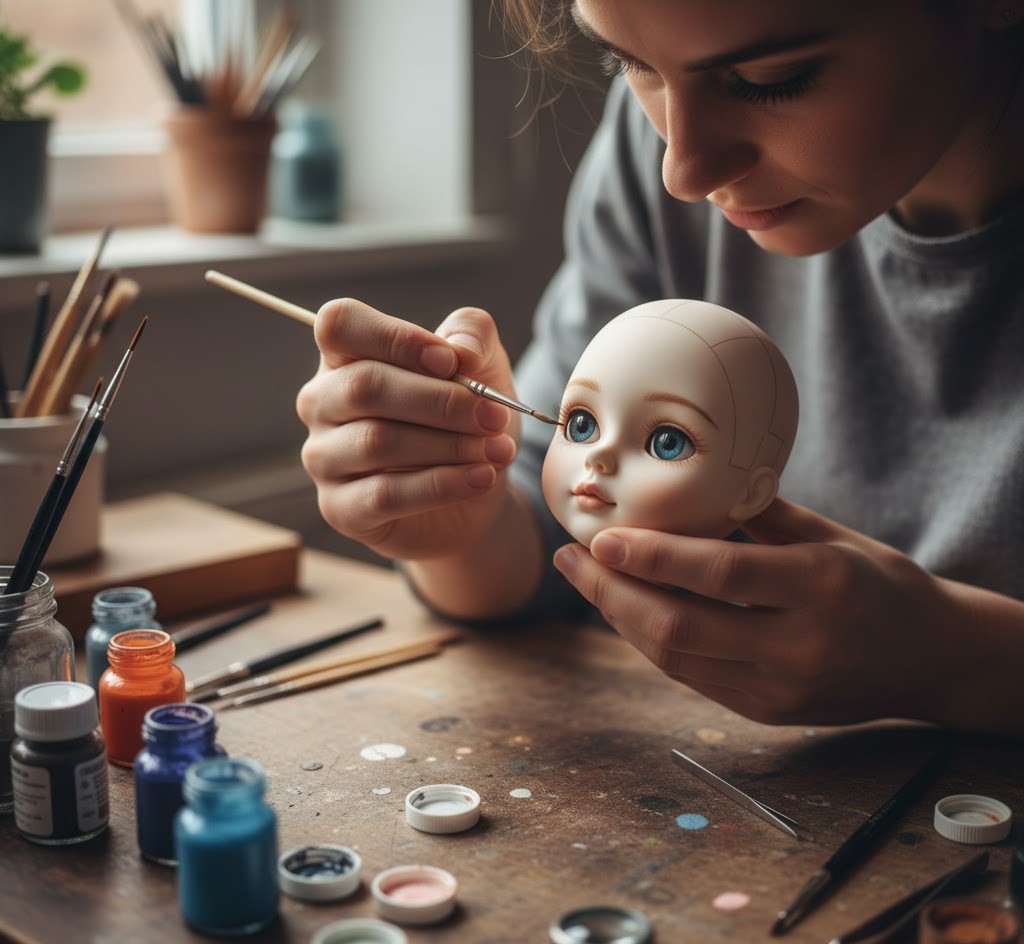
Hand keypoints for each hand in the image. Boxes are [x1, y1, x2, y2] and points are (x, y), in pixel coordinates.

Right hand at [296, 297, 518, 560]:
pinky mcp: (339, 508)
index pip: (339, 325)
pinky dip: (442, 485)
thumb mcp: (482, 364)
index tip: (450, 362)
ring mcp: (323, 457)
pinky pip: (384, 495)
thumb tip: (460, 350)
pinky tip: (482, 478)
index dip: (396, 338)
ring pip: (377, 441)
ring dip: (449, 445)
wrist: (477, 486)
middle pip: (365, 386)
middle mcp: (322, 402)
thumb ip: (472, 335)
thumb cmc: (465, 416)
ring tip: (497, 450)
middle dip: (442, 401)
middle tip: (495, 416)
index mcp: (345, 355)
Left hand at [552, 498, 963, 726]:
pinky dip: (650, 642)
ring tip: (588, 582)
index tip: (599, 537)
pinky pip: (690, 675)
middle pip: (678, 626)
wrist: (930, 658)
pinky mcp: (767, 712)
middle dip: (610, 593)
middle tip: (572, 559)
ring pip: (674, 658)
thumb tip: (687, 483)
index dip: (650, 556)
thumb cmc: (881, 582)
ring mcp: (781, 687)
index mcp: (820, 585)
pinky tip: (627, 610)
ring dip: (619, 619)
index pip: (718, 573)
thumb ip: (758, 513)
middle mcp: (799, 643)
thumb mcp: (831, 534)